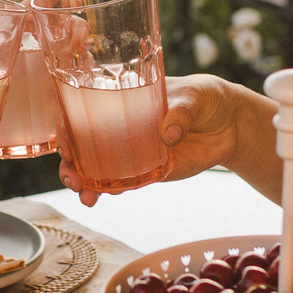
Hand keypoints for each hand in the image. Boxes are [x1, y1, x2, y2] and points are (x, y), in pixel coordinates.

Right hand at [59, 74, 242, 203]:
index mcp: (120, 102)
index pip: (82, 115)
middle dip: (70, 166)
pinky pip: (126, 183)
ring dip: (87, 185)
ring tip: (86, 197)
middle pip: (83, 148)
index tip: (62, 144)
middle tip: (72, 179)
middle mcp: (119, 129)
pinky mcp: (151, 171)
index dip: (65, 130)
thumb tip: (168, 134)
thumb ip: (180, 111)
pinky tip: (107, 196)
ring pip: (99, 171)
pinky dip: (113, 190)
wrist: (231, 123)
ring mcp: (133, 153)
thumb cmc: (204, 97)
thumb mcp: (193, 95)